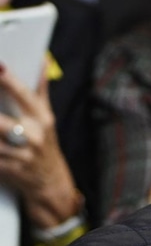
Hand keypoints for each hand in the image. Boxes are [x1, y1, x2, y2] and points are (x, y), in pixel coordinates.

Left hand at [0, 65, 80, 227]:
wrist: (50, 185)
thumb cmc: (46, 146)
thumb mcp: (47, 119)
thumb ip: (40, 90)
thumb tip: (42, 60)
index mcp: (42, 118)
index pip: (22, 93)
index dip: (5, 79)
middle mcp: (32, 135)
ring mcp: (19, 154)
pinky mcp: (6, 169)